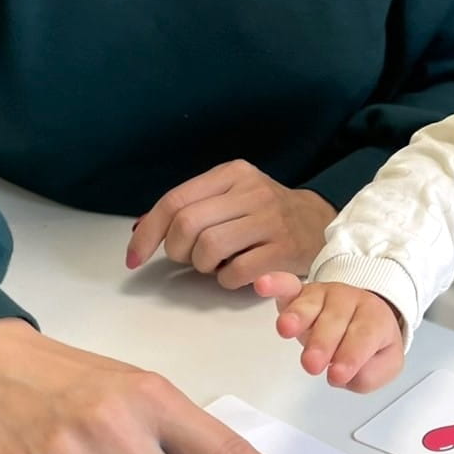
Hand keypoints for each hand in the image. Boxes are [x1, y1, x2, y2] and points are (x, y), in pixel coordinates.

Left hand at [126, 160, 334, 289]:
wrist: (318, 223)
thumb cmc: (263, 213)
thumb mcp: (229, 196)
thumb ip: (189, 207)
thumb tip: (139, 229)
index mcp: (232, 174)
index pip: (175, 200)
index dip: (148, 232)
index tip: (135, 257)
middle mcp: (251, 191)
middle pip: (187, 224)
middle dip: (177, 250)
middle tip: (188, 258)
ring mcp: (270, 220)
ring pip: (208, 248)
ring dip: (202, 266)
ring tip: (215, 264)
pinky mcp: (283, 250)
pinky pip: (234, 273)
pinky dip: (226, 280)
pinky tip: (236, 272)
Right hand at [253, 272, 404, 391]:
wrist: (363, 312)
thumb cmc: (369, 342)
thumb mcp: (384, 364)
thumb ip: (371, 374)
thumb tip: (348, 377)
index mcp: (374, 318)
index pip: (365, 335)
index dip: (351, 355)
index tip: (336, 375)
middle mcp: (349, 302)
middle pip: (335, 320)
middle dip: (322, 342)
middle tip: (312, 365)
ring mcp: (323, 295)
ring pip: (310, 305)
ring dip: (297, 316)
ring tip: (286, 330)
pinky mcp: (300, 293)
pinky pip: (287, 285)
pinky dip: (275, 284)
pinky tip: (263, 285)